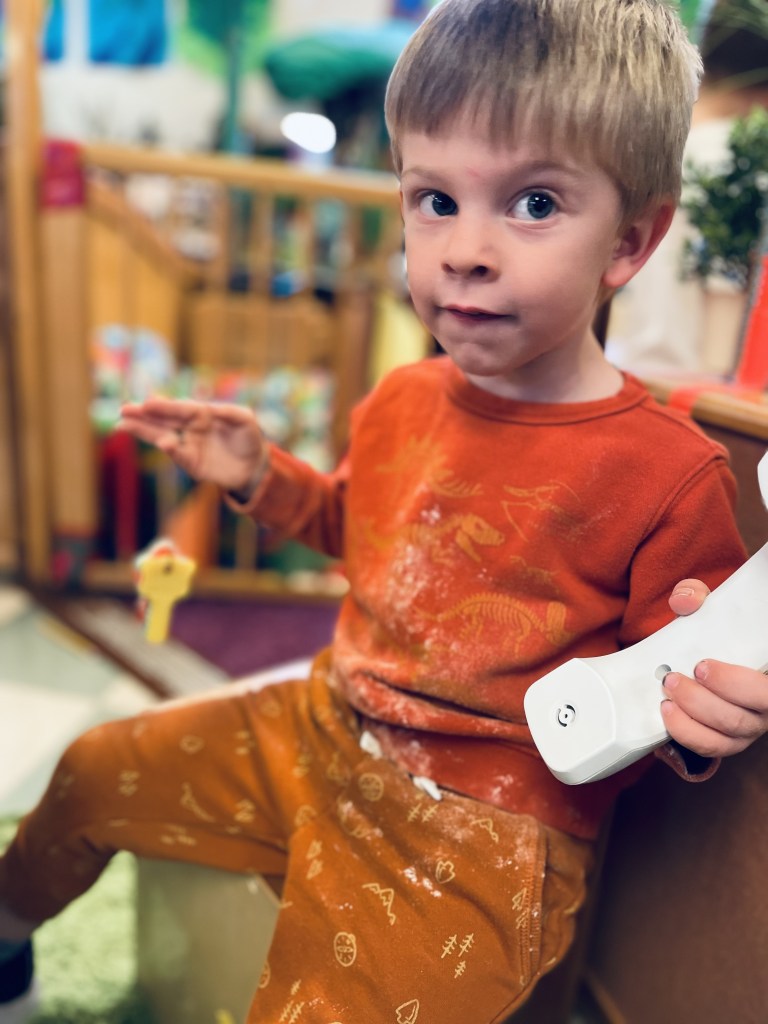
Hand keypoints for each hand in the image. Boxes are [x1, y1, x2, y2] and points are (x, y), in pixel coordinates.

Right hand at [119, 397, 265, 495]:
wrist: (255, 467)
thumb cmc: (249, 438)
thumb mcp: (245, 419)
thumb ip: (228, 411)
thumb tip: (208, 409)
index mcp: (201, 413)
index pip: (179, 407)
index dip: (163, 405)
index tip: (147, 402)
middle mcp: (191, 427)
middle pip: (163, 419)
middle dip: (143, 415)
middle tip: (123, 410)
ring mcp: (188, 445)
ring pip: (162, 435)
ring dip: (144, 431)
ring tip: (123, 425)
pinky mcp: (191, 464)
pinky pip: (178, 455)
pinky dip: (170, 449)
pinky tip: (163, 443)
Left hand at [660, 578, 767, 756]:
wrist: (708, 655)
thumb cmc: (716, 634)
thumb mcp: (710, 610)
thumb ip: (698, 598)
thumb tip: (684, 601)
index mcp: (766, 677)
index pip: (765, 692)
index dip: (738, 683)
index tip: (702, 665)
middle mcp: (765, 706)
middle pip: (744, 717)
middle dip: (705, 700)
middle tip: (675, 678)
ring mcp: (749, 726)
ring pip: (728, 733)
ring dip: (692, 715)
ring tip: (667, 692)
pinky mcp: (728, 739)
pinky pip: (712, 747)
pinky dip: (687, 733)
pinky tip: (667, 711)